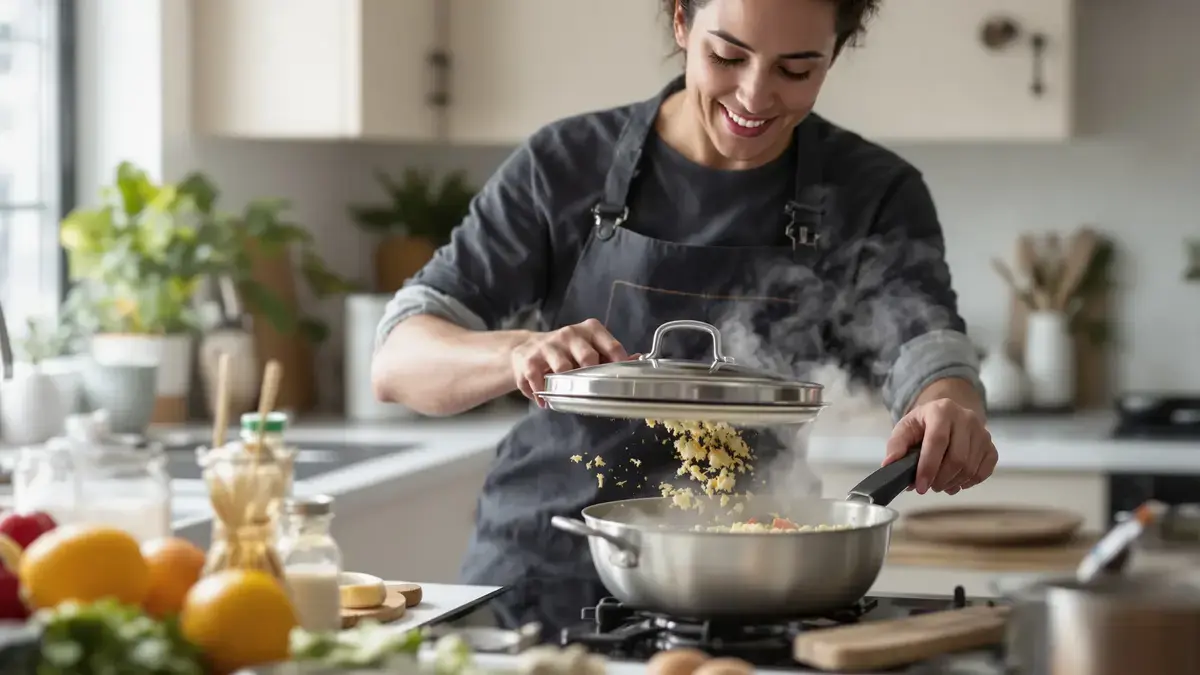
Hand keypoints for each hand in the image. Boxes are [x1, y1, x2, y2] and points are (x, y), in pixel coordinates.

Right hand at [511, 318, 631, 405]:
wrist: (526, 348)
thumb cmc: (566, 350)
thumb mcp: (589, 347)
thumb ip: (611, 354)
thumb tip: (638, 360)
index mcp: (590, 330)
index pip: (612, 347)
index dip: (620, 365)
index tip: (622, 379)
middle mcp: (570, 334)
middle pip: (588, 357)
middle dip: (591, 374)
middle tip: (591, 388)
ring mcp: (549, 345)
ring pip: (563, 368)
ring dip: (565, 386)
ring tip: (564, 393)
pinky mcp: (530, 359)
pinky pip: (538, 380)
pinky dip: (542, 394)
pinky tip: (545, 399)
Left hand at [882, 398, 996, 494]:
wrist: (948, 415)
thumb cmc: (924, 424)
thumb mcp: (906, 427)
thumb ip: (896, 445)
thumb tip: (889, 465)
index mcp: (942, 410)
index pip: (937, 441)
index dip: (928, 467)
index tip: (920, 486)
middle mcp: (966, 418)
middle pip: (957, 458)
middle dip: (940, 479)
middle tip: (928, 487)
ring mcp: (982, 432)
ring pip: (970, 467)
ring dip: (953, 483)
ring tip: (939, 484)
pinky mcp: (991, 446)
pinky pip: (984, 471)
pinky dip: (969, 482)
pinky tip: (956, 482)